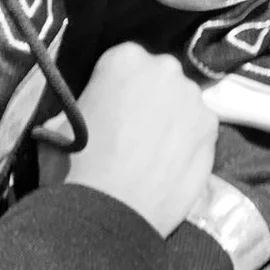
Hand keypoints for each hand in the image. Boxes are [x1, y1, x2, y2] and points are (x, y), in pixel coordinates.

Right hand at [49, 43, 219, 236]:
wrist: (110, 212)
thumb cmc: (75, 167)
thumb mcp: (57, 124)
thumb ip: (84, 104)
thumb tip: (92, 111)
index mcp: (125, 58)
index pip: (123, 63)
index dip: (115, 88)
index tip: (109, 109)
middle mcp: (166, 69)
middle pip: (158, 79)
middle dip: (149, 98)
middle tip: (132, 130)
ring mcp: (194, 98)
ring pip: (182, 103)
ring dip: (171, 120)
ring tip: (152, 153)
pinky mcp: (212, 128)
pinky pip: (198, 129)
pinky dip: (187, 142)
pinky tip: (170, 165)